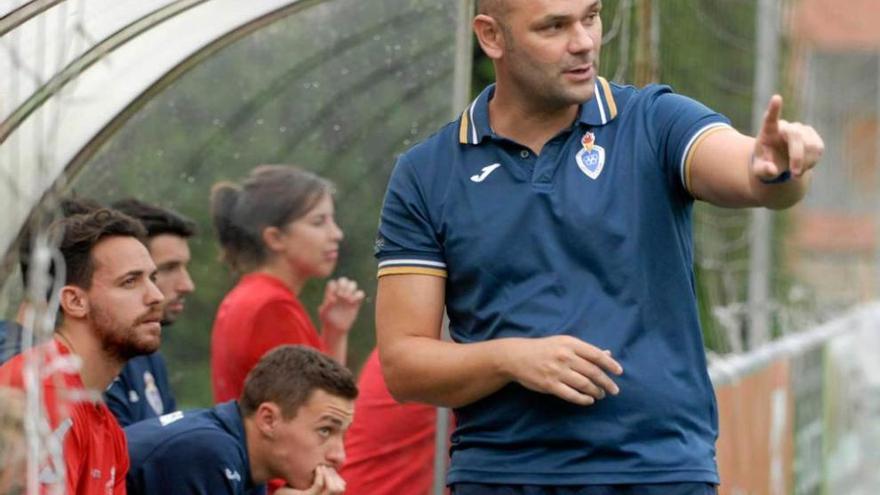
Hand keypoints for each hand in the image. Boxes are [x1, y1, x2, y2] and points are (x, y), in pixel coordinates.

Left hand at [279, 466, 345, 494]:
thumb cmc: (291, 489)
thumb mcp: (308, 482)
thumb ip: (318, 476)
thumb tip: (329, 460)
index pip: (341, 487)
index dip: (338, 476)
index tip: (330, 467)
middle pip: (341, 487)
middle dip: (335, 474)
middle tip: (326, 466)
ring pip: (334, 488)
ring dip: (329, 474)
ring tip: (321, 466)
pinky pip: (319, 485)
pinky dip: (320, 474)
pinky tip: (317, 468)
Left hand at [318, 277, 364, 335]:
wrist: (335, 329)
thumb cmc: (326, 321)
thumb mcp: (323, 313)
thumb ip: (325, 305)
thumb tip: (332, 300)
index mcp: (330, 293)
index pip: (333, 283)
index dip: (333, 288)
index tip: (332, 298)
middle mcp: (340, 293)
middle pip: (343, 280)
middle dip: (343, 285)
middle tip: (341, 295)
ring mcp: (348, 297)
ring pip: (353, 284)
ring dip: (351, 289)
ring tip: (347, 299)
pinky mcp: (356, 302)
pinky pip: (361, 293)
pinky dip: (358, 295)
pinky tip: (353, 302)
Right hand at [502, 335, 622, 405]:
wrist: (516, 357)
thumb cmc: (543, 349)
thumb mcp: (564, 343)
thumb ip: (585, 350)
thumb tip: (608, 354)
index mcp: (570, 343)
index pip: (596, 355)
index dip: (610, 364)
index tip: (619, 372)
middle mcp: (565, 356)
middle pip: (593, 371)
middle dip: (606, 382)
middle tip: (614, 390)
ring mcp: (557, 371)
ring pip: (584, 384)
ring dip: (596, 391)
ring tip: (601, 395)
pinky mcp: (549, 385)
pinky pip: (571, 395)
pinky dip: (583, 399)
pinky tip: (589, 400)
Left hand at [752, 95, 823, 180]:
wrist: (778, 163)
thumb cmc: (766, 164)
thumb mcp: (760, 171)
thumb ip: (763, 170)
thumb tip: (772, 169)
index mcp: (768, 131)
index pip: (770, 118)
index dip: (774, 109)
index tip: (776, 98)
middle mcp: (785, 127)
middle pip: (795, 135)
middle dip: (797, 156)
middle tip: (794, 175)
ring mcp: (801, 129)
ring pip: (810, 145)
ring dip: (805, 163)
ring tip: (795, 173)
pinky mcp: (813, 136)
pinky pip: (818, 149)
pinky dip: (812, 162)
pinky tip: (803, 166)